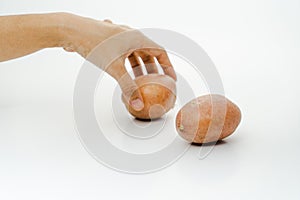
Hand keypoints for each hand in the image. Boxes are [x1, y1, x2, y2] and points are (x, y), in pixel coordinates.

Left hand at [61, 14, 175, 110]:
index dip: (168, 66)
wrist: (70, 30)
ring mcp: (119, 37)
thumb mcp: (114, 68)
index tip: (171, 78)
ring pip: (135, 53)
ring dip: (139, 67)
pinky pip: (124, 53)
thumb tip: (137, 104)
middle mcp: (130, 35)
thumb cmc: (93, 43)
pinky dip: (127, 64)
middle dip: (153, 69)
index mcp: (137, 38)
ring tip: (140, 81)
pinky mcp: (109, 40)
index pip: (160, 52)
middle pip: (148, 53)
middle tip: (156, 83)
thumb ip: (127, 87)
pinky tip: (123, 72)